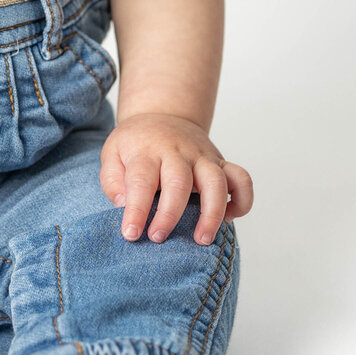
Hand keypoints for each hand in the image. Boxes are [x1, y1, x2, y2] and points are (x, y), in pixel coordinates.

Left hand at [99, 113, 253, 245]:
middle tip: (158, 238)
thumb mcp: (113, 153)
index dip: (136, 209)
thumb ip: (113, 180)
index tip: (131, 234)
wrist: (163, 114)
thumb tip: (123, 204)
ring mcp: (202, 156)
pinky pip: (242, 178)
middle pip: (179, 181)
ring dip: (212, 212)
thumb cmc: (136, 143)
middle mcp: (177, 151)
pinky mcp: (220, 162)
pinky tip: (229, 218)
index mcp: (147, 151)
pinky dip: (242, 200)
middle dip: (170, 214)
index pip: (141, 180)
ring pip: (216, 181)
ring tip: (202, 239)